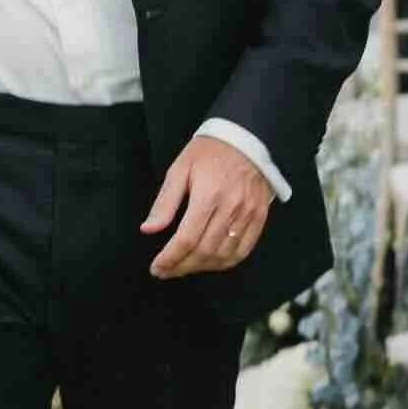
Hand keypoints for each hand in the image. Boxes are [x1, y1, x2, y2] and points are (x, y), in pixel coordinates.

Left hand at [143, 137, 273, 279]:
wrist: (245, 137)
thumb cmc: (209, 152)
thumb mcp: (180, 169)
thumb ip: (165, 202)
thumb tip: (148, 229)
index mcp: (208, 195)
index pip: (186, 239)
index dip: (169, 258)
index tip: (156, 267)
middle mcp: (231, 207)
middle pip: (205, 251)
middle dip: (182, 267)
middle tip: (166, 271)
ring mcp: (248, 214)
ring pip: (224, 255)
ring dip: (202, 267)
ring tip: (184, 267)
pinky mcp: (259, 216)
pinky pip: (244, 249)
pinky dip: (226, 262)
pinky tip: (210, 263)